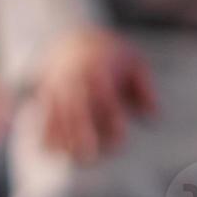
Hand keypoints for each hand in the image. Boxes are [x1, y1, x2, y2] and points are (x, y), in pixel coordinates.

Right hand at [36, 27, 157, 163]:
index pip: (105, 98)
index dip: (111, 120)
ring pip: (57, 114)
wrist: (73, 38)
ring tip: (71, 158)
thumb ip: (145, 88)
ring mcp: (59, 86)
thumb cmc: (111, 56)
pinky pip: (43, 114)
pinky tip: (49, 151)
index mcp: (100, 71)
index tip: (120, 140)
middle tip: (88, 158)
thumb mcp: (134, 62)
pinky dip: (44, 131)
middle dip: (80, 134)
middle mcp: (77, 80)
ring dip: (62, 138)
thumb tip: (153, 116)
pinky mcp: (48, 93)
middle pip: (76, 109)